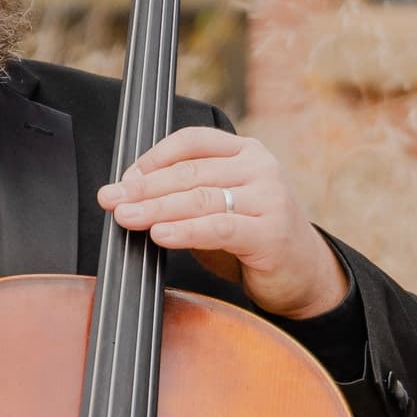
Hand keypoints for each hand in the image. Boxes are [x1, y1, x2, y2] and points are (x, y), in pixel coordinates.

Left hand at [98, 126, 347, 318]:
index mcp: (246, 151)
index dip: (153, 158)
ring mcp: (269, 198)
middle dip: (144, 187)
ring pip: (200, 198)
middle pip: (190, 172)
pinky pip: (218, 229)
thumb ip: (187, 196)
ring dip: (156, 209)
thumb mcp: (221, 207)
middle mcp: (261, 167)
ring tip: (127, 217)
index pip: (192, 141)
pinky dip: (184, 231)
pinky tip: (160, 234)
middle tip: (112, 199)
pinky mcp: (271, 232)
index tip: (123, 179)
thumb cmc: (255, 238)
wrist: (304, 274)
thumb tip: (131, 197)